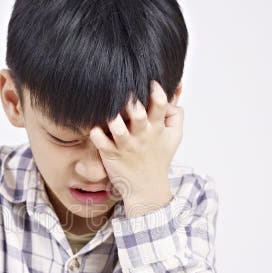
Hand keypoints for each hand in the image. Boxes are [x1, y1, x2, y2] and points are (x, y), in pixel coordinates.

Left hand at [89, 80, 183, 216]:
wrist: (147, 189)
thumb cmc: (159, 158)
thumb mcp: (174, 136)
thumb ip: (176, 113)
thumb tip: (176, 89)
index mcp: (157, 128)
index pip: (160, 105)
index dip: (156, 91)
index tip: (150, 82)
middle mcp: (142, 135)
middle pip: (138, 114)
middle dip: (131, 102)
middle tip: (125, 92)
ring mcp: (125, 145)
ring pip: (117, 128)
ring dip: (112, 117)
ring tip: (109, 110)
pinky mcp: (111, 154)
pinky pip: (100, 142)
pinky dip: (96, 133)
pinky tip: (95, 127)